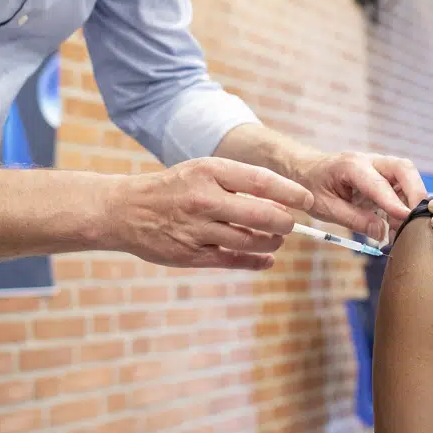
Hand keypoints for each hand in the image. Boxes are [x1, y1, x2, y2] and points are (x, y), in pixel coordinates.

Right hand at [110, 157, 313, 270]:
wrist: (126, 210)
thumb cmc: (174, 188)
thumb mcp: (202, 171)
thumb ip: (238, 183)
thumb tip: (281, 202)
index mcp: (210, 171)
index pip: (261, 181)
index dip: (289, 192)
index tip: (306, 199)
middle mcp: (204, 199)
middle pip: (260, 215)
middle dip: (284, 223)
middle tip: (290, 225)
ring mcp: (197, 229)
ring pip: (249, 240)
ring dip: (270, 242)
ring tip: (276, 240)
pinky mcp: (191, 254)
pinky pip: (232, 260)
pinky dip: (255, 262)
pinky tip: (266, 260)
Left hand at [294, 151, 427, 242]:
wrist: (306, 170)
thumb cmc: (313, 187)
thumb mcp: (326, 208)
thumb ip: (354, 219)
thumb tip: (381, 232)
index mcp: (351, 166)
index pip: (378, 184)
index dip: (394, 202)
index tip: (406, 217)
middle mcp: (369, 161)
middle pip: (403, 168)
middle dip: (415, 191)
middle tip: (418, 217)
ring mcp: (378, 165)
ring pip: (407, 174)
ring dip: (412, 198)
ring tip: (408, 225)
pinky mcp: (382, 174)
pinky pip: (401, 184)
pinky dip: (405, 202)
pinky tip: (399, 222)